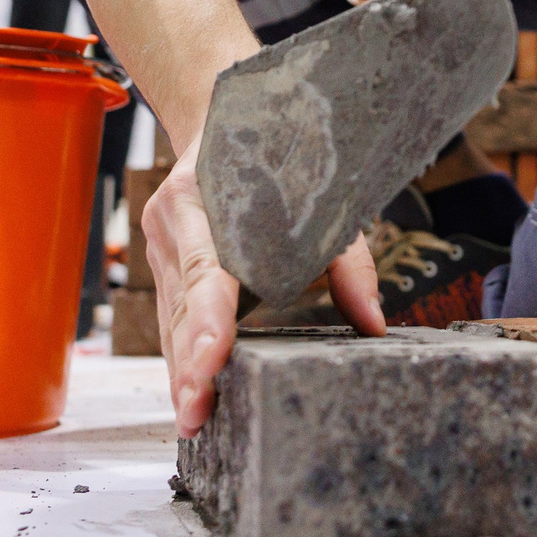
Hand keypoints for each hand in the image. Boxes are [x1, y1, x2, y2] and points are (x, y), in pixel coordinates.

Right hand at [143, 135, 382, 436]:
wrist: (219, 114)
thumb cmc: (276, 158)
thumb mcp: (319, 197)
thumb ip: (347, 260)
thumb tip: (374, 323)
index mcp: (201, 197)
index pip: (205, 267)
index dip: (207, 318)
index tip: (210, 363)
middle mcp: (172, 225)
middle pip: (181, 306)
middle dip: (188, 365)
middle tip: (196, 415)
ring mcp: (161, 248)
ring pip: (169, 321)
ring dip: (180, 373)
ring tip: (192, 422)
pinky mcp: (165, 267)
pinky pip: (170, 320)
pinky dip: (180, 360)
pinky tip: (190, 399)